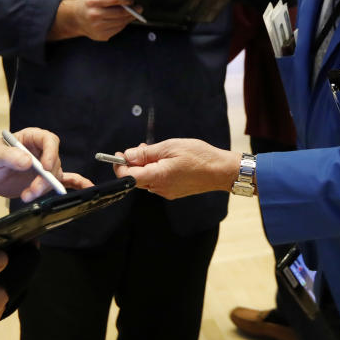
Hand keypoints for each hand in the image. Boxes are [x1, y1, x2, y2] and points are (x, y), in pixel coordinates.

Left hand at [0, 128, 92, 200]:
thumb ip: (9, 156)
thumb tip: (27, 161)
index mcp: (31, 138)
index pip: (49, 140)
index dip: (51, 153)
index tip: (45, 168)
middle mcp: (41, 151)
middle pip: (53, 163)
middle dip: (44, 179)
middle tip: (30, 191)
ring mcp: (44, 166)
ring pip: (54, 177)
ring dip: (43, 189)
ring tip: (26, 196)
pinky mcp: (45, 179)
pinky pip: (65, 180)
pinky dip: (76, 184)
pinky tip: (87, 188)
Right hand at [47, 0, 140, 41]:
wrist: (77, 19)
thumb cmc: (88, 3)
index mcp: (92, 2)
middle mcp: (94, 15)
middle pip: (120, 12)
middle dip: (132, 9)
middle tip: (138, 6)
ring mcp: (98, 27)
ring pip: (121, 22)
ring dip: (129, 17)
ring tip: (132, 12)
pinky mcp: (102, 35)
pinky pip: (118, 29)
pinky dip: (123, 24)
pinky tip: (123, 19)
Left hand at [114, 139, 239, 199]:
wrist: (220, 170)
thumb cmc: (198, 156)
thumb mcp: (170, 147)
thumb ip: (146, 153)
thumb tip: (128, 155)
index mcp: (157, 177)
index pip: (128, 176)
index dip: (120, 166)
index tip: (119, 154)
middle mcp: (160, 188)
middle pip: (136, 178)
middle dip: (133, 163)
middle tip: (141, 147)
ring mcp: (167, 192)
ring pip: (147, 179)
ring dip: (146, 166)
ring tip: (156, 151)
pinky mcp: (174, 192)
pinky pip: (157, 182)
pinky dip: (155, 171)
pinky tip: (165, 160)